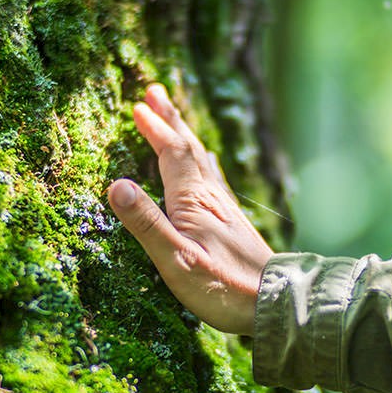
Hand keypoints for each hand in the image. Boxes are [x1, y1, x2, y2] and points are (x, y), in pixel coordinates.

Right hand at [108, 84, 273, 334]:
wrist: (275, 301)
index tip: (139, 107)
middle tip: (155, 91)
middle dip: (171, 120)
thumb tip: (117, 185)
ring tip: (176, 120)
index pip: (172, 154)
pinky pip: (213, 178)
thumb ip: (147, 224)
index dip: (156, 129)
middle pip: (189, 149)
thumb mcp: (177, 260)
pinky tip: (206, 165)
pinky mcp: (233, 222)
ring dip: (185, 137)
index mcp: (194, 201)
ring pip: (201, 161)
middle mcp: (212, 197)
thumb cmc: (223, 287)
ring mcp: (225, 208)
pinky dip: (202, 162)